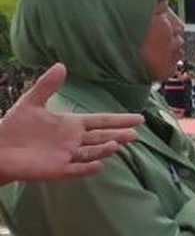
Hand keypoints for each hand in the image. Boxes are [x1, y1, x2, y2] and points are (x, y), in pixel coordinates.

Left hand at [0, 63, 141, 182]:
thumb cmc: (14, 126)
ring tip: (117, 144)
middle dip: (119, 135)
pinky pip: (77, 170)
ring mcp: (67, 156)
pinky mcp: (57, 170)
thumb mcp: (31, 102)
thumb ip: (47, 85)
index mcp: (71, 124)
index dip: (119, 120)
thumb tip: (61, 65)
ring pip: (92, 152)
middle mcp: (73, 140)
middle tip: (135, 134)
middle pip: (102, 137)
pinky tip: (100, 165)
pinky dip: (88, 169)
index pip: (101, 121)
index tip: (138, 118)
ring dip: (105, 149)